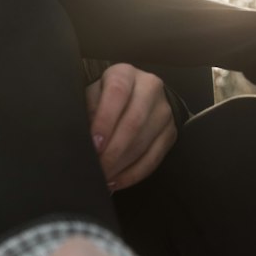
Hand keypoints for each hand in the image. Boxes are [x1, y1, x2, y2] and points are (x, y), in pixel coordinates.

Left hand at [85, 63, 177, 190]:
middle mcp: (149, 88)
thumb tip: (85, 142)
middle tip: (97, 169)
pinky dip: (133, 174)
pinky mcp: (171, 132)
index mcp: (125, 74)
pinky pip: (154, 158)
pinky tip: (117, 181)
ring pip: (144, 143)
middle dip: (113, 150)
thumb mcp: (92, 96)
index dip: (105, 120)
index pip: (118, 93)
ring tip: (103, 178)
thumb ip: (88, 112)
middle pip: (134, 122)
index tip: (94, 144)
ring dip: (121, 165)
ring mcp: (164, 111)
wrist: (136, 96)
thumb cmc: (105, 98)